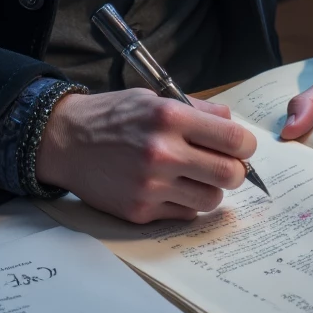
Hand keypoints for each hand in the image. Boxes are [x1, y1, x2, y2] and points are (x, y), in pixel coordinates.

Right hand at [36, 88, 257, 223]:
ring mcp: (151, 186)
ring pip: (211, 200)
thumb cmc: (113, 115)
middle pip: (229, 174)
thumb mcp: (154, 98)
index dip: (246, 145)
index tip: (242, 147)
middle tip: (226, 165)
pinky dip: (186, 202)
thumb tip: (232, 124)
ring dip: (210, 188)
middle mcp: (162, 152)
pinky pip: (185, 214)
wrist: (67, 141)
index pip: (233, 139)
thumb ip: (197, 110)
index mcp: (170, 117)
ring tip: (195, 176)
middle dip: (236, 171)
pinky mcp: (140, 211)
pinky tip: (171, 187)